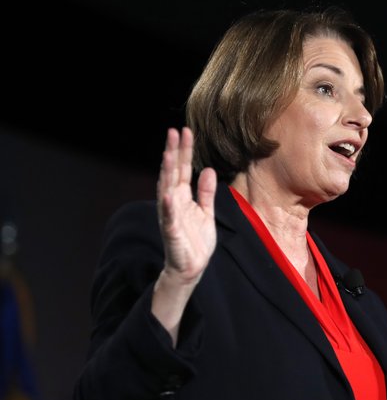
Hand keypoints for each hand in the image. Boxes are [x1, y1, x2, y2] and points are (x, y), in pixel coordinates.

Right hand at [156, 127, 216, 285]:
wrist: (191, 267)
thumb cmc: (196, 240)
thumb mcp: (205, 212)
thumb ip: (205, 192)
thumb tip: (207, 170)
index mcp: (181, 197)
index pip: (182, 169)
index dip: (184, 151)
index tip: (186, 131)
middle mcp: (172, 203)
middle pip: (172, 173)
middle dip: (173, 153)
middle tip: (174, 131)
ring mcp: (170, 216)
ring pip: (167, 190)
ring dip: (167, 172)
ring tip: (168, 154)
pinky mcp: (172, 232)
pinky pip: (169, 218)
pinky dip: (168, 207)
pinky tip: (168, 195)